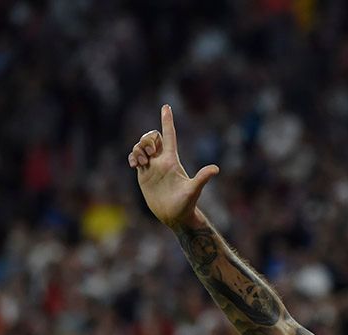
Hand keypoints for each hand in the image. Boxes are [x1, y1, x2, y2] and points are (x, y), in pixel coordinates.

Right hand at [128, 105, 219, 227]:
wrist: (174, 216)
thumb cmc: (186, 204)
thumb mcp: (193, 190)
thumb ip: (202, 178)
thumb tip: (216, 169)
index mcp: (172, 160)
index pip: (169, 136)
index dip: (167, 121)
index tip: (166, 106)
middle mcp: (162, 161)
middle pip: (152, 138)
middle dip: (147, 138)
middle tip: (149, 152)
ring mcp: (152, 167)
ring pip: (141, 147)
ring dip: (137, 148)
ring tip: (141, 161)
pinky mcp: (144, 175)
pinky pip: (134, 159)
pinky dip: (131, 157)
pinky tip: (133, 164)